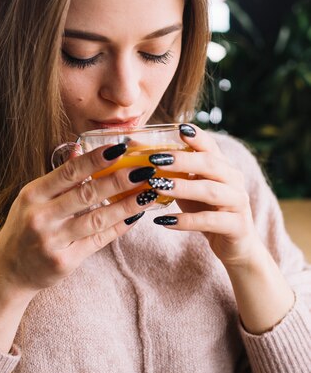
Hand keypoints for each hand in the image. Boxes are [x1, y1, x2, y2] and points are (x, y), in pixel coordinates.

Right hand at [0, 143, 151, 295]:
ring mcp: (52, 241)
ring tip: (148, 192)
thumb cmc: (24, 228)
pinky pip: (98, 241)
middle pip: (86, 194)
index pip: (68, 172)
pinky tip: (135, 216)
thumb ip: (58, 177)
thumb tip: (80, 147)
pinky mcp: (64, 262)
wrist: (9, 272)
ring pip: (96, 219)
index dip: (95, 159)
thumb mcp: (32, 199)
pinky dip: (118, 228)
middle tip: (143, 169)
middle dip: (118, 180)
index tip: (120, 147)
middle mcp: (40, 217)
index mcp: (32, 195)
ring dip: (126, 205)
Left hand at [151, 124, 261, 265]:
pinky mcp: (236, 226)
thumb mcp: (190, 188)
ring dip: (182, 188)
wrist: (236, 245)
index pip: (210, 146)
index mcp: (223, 167)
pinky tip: (163, 221)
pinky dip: (185, 221)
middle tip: (155, 159)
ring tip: (157, 186)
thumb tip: (135, 147)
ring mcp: (237, 203)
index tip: (178, 128)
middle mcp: (234, 180)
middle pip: (211, 164)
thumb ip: (172, 171)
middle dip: (183, 160)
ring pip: (211, 191)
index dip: (196, 136)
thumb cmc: (206, 211)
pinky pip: (209, 222)